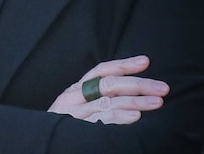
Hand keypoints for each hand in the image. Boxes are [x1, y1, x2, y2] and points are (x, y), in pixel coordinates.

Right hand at [47, 55, 168, 123]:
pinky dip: (119, 118)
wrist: (41, 141)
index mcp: (75, 89)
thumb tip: (129, 90)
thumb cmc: (64, 125)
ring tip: (157, 102)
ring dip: (135, 102)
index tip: (146, 62)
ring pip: (108, 102)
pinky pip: (101, 122)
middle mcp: (73, 98)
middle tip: (163, 88)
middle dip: (138, 84)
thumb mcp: (76, 106)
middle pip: (109, 85)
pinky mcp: (76, 130)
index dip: (124, 64)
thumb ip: (95, 96)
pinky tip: (135, 117)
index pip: (101, 70)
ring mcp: (74, 115)